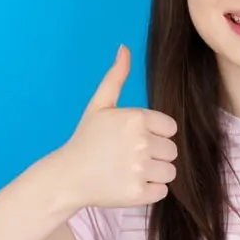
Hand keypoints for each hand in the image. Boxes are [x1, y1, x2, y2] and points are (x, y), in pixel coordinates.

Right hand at [52, 45, 177, 208]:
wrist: (67, 176)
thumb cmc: (86, 139)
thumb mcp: (99, 105)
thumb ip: (116, 77)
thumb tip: (124, 47)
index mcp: (136, 118)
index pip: (170, 128)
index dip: (154, 134)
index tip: (134, 139)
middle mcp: (140, 142)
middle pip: (172, 151)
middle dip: (155, 154)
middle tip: (129, 157)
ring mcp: (139, 169)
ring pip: (170, 172)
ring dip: (154, 173)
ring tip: (130, 170)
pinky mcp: (138, 193)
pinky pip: (162, 191)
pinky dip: (149, 191)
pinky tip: (128, 184)